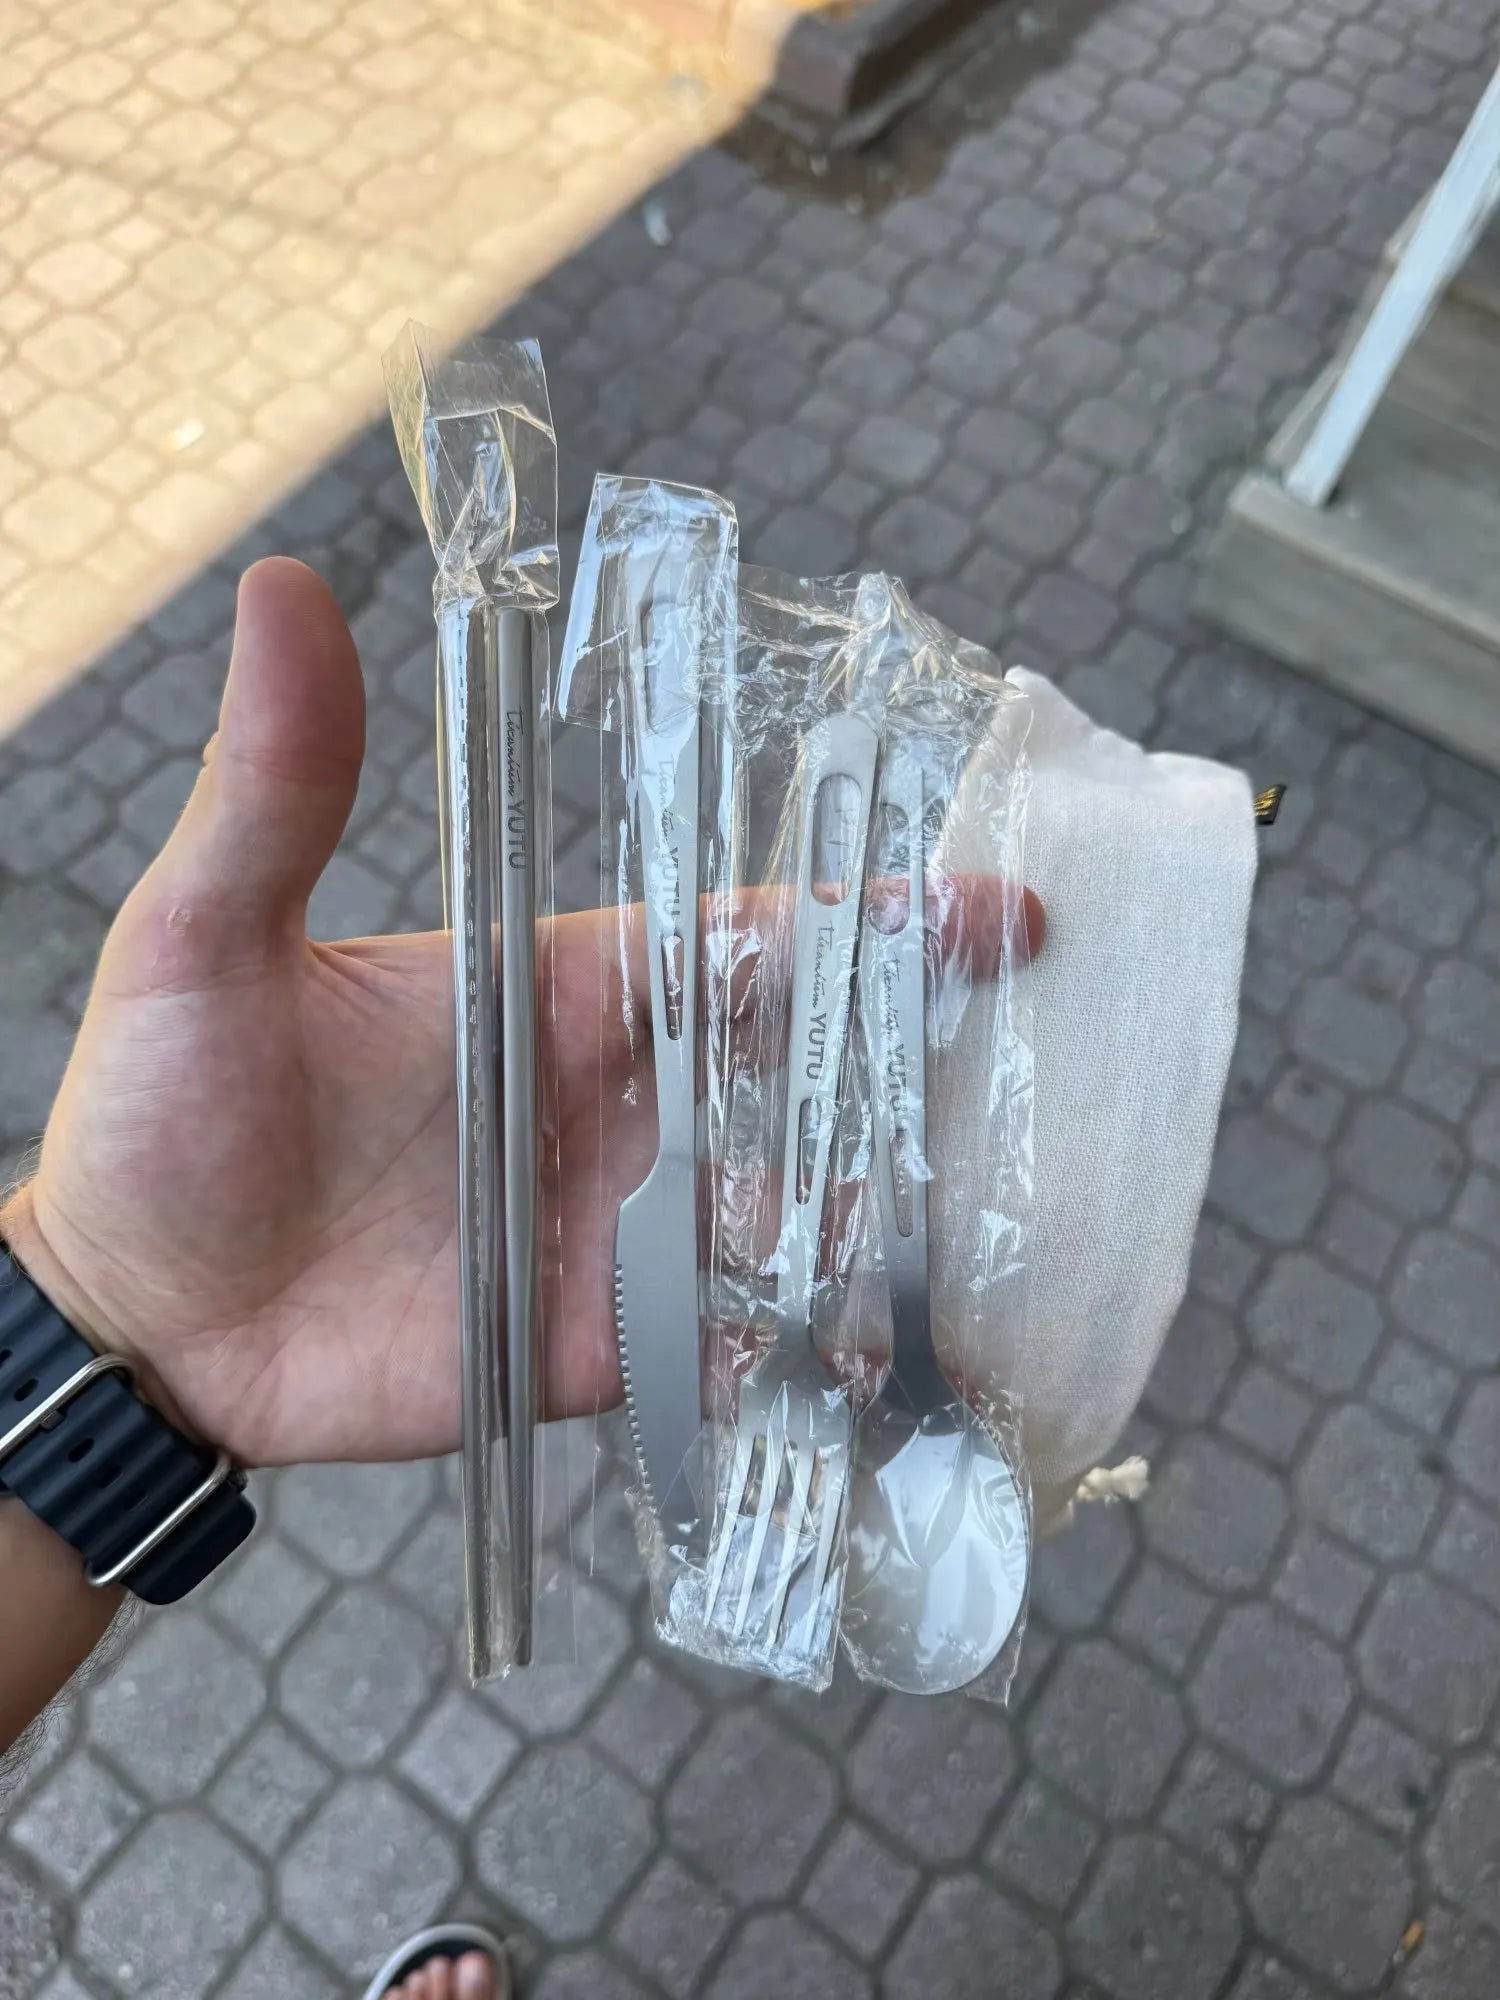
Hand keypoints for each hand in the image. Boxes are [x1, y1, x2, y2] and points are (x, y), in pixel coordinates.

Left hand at [3, 559, 1041, 1470]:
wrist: (139, 1321)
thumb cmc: (161, 1116)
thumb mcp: (206, 942)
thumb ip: (276, 792)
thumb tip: (285, 590)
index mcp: (556, 991)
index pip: (738, 938)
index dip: (865, 919)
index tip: (994, 908)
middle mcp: (613, 1101)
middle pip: (799, 1072)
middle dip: (914, 1065)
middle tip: (1037, 1072)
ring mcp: (617, 1227)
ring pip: (793, 1207)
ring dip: (886, 1210)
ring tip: (991, 1221)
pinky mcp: (602, 1344)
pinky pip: (733, 1339)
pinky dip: (815, 1342)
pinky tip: (899, 1349)